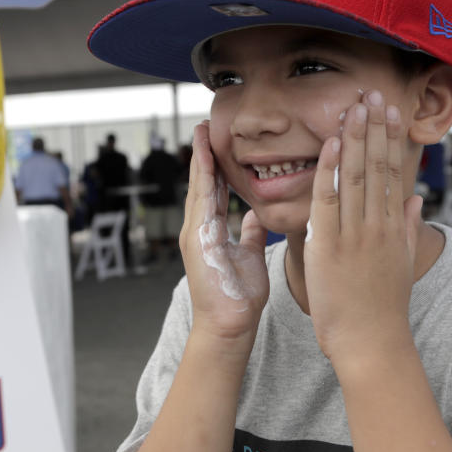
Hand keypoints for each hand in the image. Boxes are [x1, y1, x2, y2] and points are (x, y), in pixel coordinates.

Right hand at [179, 121, 269, 341]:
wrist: (230, 326)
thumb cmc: (240, 296)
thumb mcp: (250, 255)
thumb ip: (250, 232)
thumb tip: (256, 213)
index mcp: (211, 231)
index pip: (214, 189)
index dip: (215, 164)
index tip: (218, 141)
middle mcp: (199, 228)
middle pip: (201, 183)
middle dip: (203, 154)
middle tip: (205, 125)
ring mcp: (195, 234)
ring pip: (198, 187)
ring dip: (200, 159)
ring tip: (201, 133)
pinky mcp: (197, 240)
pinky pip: (201, 202)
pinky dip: (203, 179)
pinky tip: (206, 160)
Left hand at [303, 90, 422, 365]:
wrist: (370, 342)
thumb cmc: (383, 307)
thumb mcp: (402, 263)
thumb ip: (407, 227)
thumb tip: (414, 198)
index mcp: (393, 226)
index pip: (392, 172)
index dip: (390, 138)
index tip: (389, 111)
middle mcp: (377, 224)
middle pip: (377, 166)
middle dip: (375, 127)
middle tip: (373, 94)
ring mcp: (354, 233)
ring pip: (356, 175)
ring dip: (355, 138)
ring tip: (356, 105)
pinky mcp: (329, 245)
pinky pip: (328, 200)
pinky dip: (330, 170)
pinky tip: (332, 143)